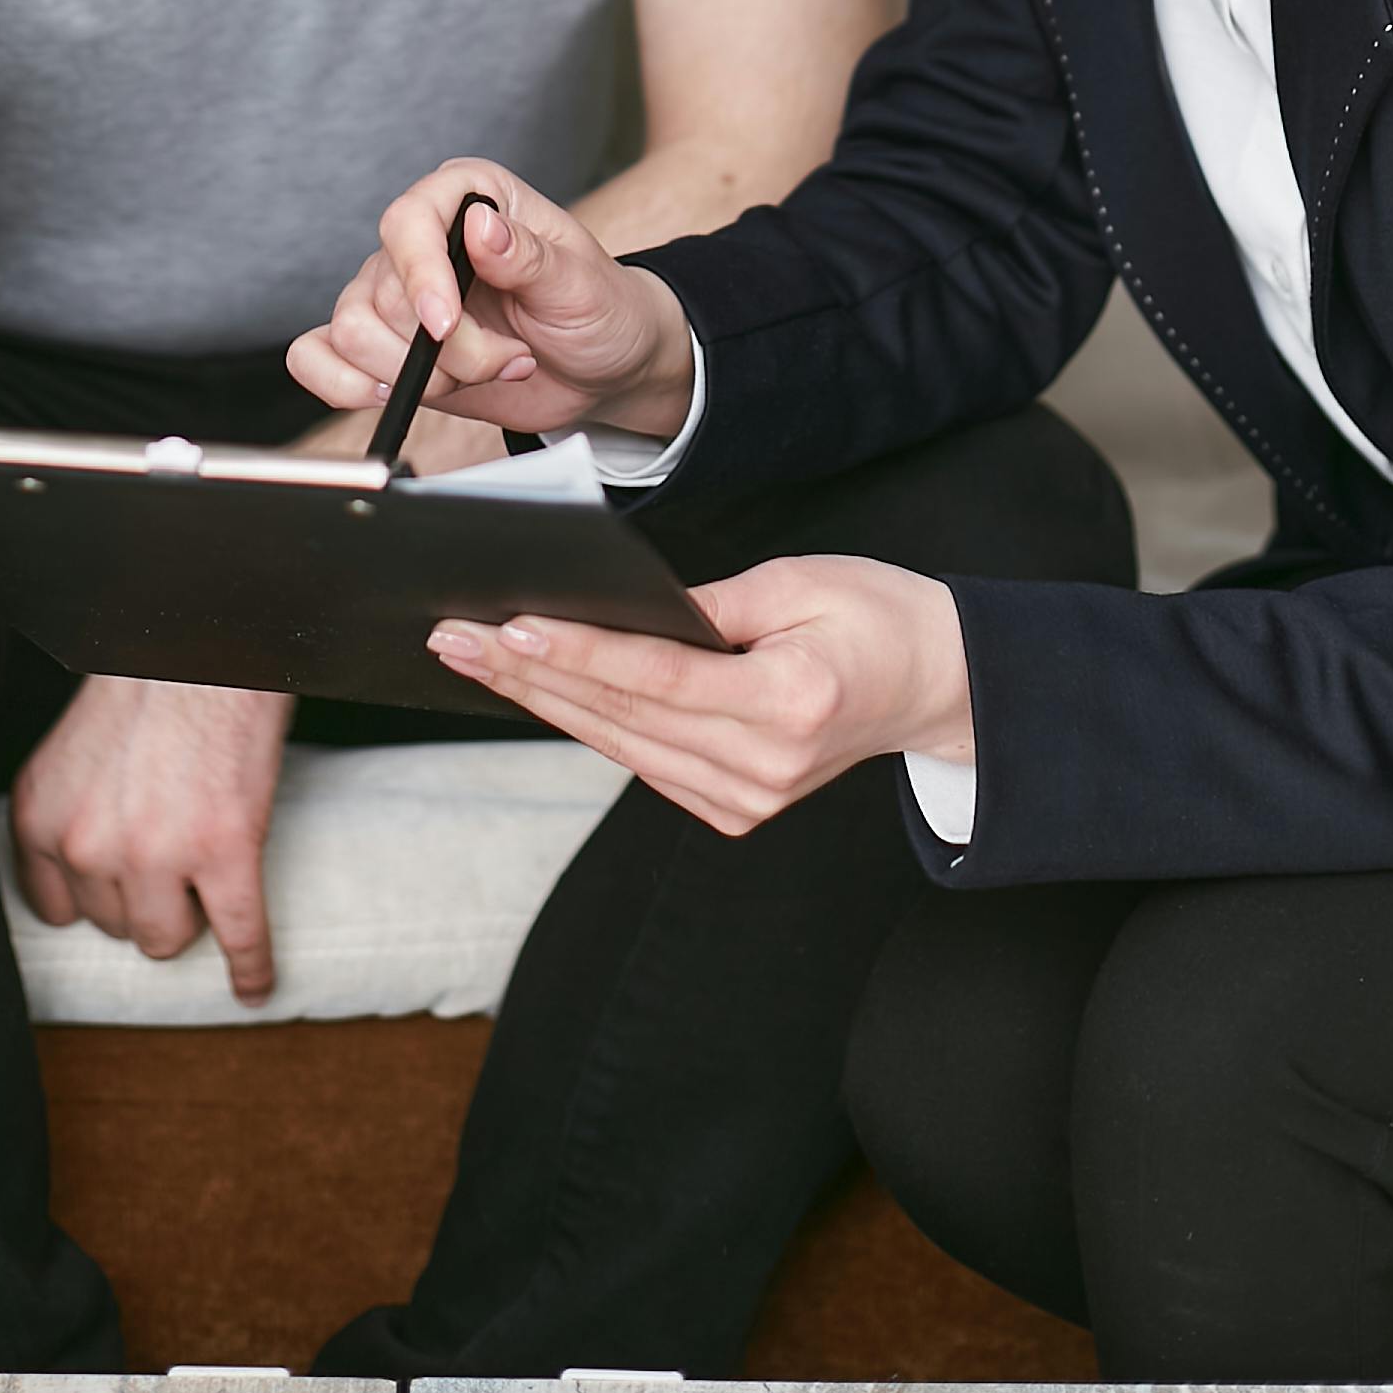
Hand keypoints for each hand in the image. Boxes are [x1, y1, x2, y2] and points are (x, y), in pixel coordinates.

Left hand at [10, 677, 293, 1004]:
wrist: (207, 635)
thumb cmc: (147, 680)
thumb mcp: (76, 748)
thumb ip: (72, 812)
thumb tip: (91, 871)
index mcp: (42, 815)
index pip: (58, 909)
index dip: (97, 897)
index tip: (121, 893)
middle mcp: (87, 843)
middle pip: (116, 924)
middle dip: (147, 898)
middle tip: (177, 852)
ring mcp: (156, 853)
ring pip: (167, 937)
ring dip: (192, 916)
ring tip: (210, 878)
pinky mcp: (224, 851)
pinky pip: (239, 934)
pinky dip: (249, 967)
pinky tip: (255, 987)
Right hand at [287, 159, 696, 444]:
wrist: (600, 369)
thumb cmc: (600, 311)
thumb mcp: (581, 284)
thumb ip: (530, 257)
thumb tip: (481, 226)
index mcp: (470, 198)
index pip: (408, 221)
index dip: (419, 276)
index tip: (445, 326)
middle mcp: (423, 241)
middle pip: (382, 296)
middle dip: (447, 351)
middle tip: (507, 357)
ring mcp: (396, 295)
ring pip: (352, 334)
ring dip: (418, 376)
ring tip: (480, 373)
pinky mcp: (382, 346)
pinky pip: (317, 356)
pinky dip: (342, 385)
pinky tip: (394, 396)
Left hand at [422, 555, 972, 836]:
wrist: (937, 685)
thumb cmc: (876, 618)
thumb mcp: (801, 584)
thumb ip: (709, 603)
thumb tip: (616, 607)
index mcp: (790, 704)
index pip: (657, 678)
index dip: (576, 653)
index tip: (508, 627)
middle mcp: (764, 766)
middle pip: (623, 718)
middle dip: (530, 674)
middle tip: (455, 634)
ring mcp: (749, 799)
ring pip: (621, 746)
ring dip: (544, 700)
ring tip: (476, 655)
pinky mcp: (735, 809)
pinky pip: (643, 762)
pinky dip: (590, 724)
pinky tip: (539, 688)